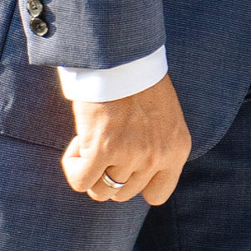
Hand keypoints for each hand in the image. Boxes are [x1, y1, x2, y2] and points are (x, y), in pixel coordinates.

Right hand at [62, 73, 191, 208]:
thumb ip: (155, 145)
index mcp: (177, 150)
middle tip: (103, 144)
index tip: (124, 164)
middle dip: (108, 174)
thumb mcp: (163, 117)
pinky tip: (78, 144)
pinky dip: (73, 167)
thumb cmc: (139, 79)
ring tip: (90, 140)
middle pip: (123, 193)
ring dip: (90, 169)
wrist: (124, 56)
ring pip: (101, 191)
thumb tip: (129, 168)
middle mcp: (157, 157)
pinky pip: (80, 181)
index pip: (157, 194)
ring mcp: (131, 155)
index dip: (135, 183)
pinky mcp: (103, 149)